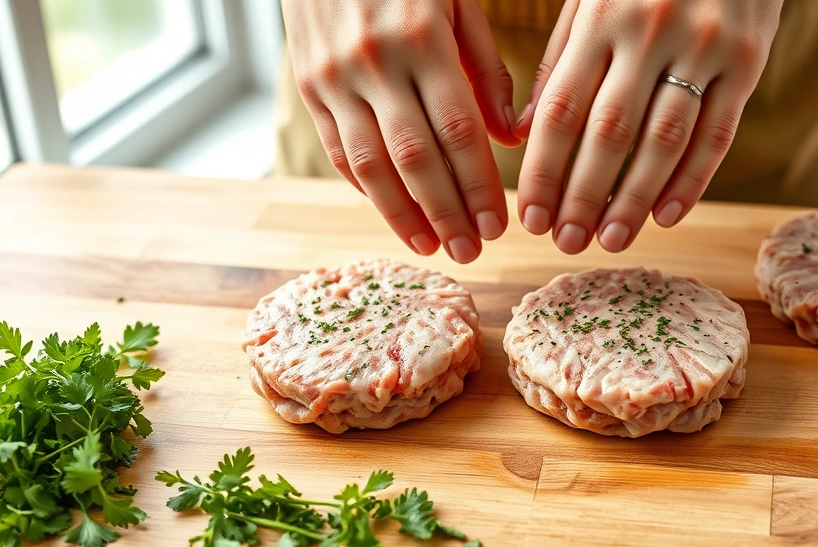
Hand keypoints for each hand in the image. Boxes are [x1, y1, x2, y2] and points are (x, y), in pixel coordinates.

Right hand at [282, 0, 520, 262]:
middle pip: (415, 157)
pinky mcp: (308, 87)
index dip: (478, 185)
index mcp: (422, 38)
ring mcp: (334, 78)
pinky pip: (338, 150)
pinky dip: (366, 189)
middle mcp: (374, 63)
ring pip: (371, 165)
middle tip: (471, 252)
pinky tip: (393, 213)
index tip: (499, 226)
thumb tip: (509, 137)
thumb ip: (485, 67)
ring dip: (402, 215)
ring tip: (431, 247)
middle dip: (446, 212)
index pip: (457, 129)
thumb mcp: (457, 0)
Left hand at [513, 0, 782, 252]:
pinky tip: (668, 216)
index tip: (531, 218)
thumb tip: (527, 134)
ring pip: (664, 140)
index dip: (544, 171)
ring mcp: (704, 47)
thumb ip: (560, 62)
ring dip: (635, 199)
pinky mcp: (749, 60)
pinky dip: (692, 180)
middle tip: (566, 242)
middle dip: (584, 196)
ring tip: (611, 240)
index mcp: (601, 18)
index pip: (562, 110)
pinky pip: (717, 132)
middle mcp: (650, 32)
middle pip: (610, 132)